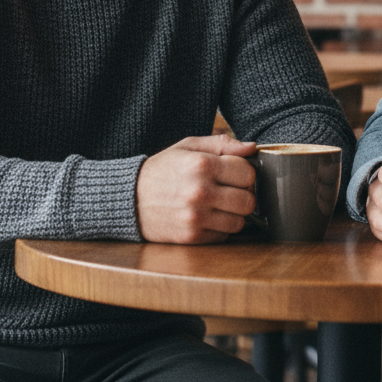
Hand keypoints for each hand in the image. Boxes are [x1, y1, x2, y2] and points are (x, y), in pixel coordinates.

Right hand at [136, 135, 256, 243]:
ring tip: (220, 205)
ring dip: (234, 214)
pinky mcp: (191, 236)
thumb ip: (222, 144)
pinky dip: (220, 228)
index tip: (235, 174)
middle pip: (248, 200)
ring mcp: (196, 217)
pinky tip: (208, 217)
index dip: (245, 173)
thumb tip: (252, 148)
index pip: (247, 173)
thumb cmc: (163, 169)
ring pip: (239, 222)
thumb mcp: (188, 146)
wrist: (130, 198)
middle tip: (232, 191)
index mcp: (202, 164)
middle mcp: (200, 192)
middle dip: (243, 195)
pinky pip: (223, 236)